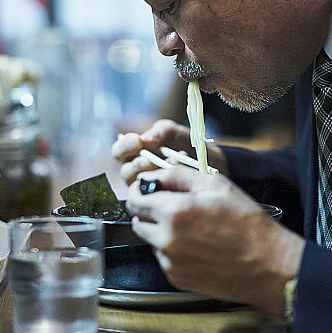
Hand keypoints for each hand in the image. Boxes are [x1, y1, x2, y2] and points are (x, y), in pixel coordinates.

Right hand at [111, 119, 227, 183]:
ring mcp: (149, 188)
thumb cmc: (187, 145)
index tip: (137, 141)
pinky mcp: (162, 200)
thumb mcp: (174, 133)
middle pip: (126, 172)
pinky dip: (169, 181)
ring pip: (140, 185)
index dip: (124, 146)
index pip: (119, 151)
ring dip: (154, 173)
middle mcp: (138, 173)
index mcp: (135, 154)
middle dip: (138, 164)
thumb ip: (159, 133)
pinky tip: (181, 171)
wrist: (212, 162)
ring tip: (172, 162)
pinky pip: (158, 194)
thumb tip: (145, 140)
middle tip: (150, 159)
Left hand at [126, 166, 302, 315]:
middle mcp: (166, 239)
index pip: (134, 200)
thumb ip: (176, 176)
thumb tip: (149, 177)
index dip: (138, 192)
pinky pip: (164, 259)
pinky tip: (198, 246)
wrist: (268, 265)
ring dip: (161, 231)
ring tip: (192, 228)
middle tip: (173, 206)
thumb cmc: (246, 222)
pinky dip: (173, 250)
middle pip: (138, 221)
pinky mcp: (177, 278)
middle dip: (148, 211)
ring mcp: (170, 262)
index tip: (147, 189)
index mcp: (173, 211)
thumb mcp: (215, 184)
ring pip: (150, 241)